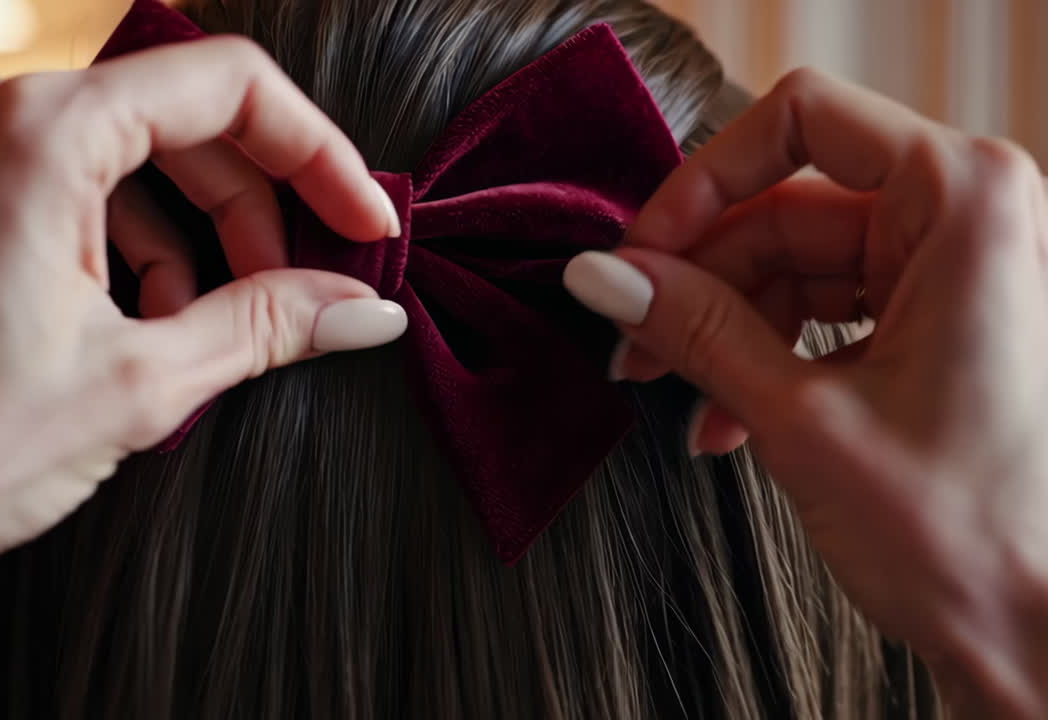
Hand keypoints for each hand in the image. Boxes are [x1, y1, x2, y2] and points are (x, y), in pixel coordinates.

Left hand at [0, 37, 405, 587]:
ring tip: (206, 328)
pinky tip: (142, 323)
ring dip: (193, 235)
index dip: (318, 153)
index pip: (228, 87)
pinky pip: (71, 186)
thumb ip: (269, 324)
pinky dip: (128, 244)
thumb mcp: (141, 384)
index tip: (363, 222)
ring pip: (129, 156)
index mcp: (40, 134)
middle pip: (181, 119)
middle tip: (305, 288)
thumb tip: (368, 309)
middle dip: (257, 204)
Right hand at [565, 69, 1047, 716]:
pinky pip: (821, 307)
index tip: (642, 252)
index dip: (702, 182)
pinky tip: (727, 419)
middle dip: (697, 278)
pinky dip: (764, 354)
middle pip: (785, 205)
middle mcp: (967, 218)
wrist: (1035, 632)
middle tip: (633, 342)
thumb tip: (602, 273)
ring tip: (678, 396)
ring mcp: (951, 269)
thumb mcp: (801, 419)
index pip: (801, 121)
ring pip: (792, 261)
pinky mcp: (932, 318)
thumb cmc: (968, 535)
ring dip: (722, 328)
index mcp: (964, 204)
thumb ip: (693, 328)